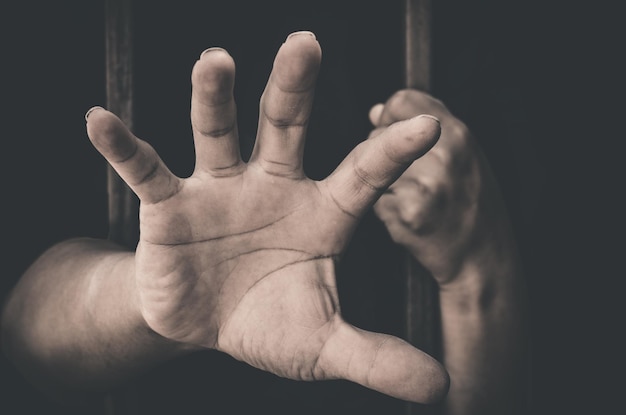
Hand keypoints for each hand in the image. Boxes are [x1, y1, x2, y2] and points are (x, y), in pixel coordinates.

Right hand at [85, 32, 446, 402]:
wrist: (206, 325)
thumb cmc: (271, 323)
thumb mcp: (325, 344)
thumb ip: (377, 356)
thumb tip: (440, 387)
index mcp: (319, 214)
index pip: (362, 176)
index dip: (392, 153)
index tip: (429, 125)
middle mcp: (271, 187)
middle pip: (285, 127)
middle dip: (293, 86)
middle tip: (306, 42)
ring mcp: (218, 190)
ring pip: (217, 133)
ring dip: (212, 97)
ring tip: (216, 59)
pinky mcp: (170, 207)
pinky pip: (146, 171)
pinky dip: (123, 147)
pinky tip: (100, 119)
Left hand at [371, 90, 509, 283]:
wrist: (483, 259)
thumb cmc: (471, 205)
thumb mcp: (462, 156)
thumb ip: (421, 129)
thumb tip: (375, 111)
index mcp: (458, 133)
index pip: (401, 101)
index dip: (389, 117)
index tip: (390, 132)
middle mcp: (444, 153)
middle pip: (378, 134)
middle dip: (384, 154)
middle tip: (413, 179)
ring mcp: (427, 183)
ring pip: (372, 168)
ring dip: (383, 184)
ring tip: (414, 199)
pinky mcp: (410, 212)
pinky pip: (376, 200)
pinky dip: (386, 210)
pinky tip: (410, 217)